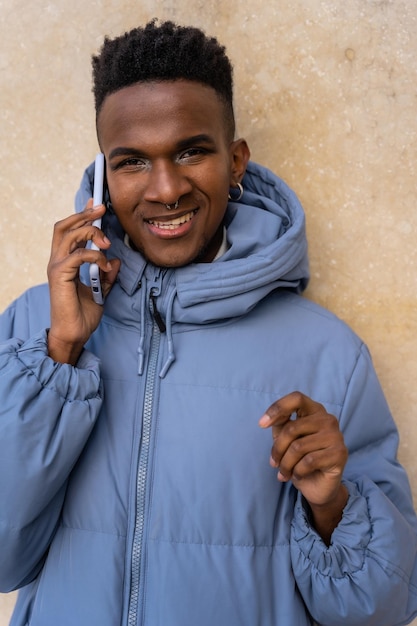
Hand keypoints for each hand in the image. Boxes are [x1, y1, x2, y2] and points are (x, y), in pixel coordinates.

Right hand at [47, 199, 119, 363]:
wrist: (74, 334)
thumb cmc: (82, 315)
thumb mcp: (101, 291)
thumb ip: (107, 275)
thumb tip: (117, 261)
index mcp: (64, 262)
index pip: (69, 231)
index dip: (81, 215)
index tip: (96, 204)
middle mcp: (57, 261)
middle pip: (64, 226)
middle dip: (84, 214)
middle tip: (101, 209)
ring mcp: (57, 267)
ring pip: (69, 235)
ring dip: (91, 233)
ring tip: (108, 243)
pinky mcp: (60, 275)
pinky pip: (79, 255)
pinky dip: (96, 256)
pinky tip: (105, 266)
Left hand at [259, 391, 347, 541]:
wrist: (318, 487)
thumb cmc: (300, 459)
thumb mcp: (286, 439)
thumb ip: (280, 424)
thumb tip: (267, 420)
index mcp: (314, 410)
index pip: (296, 398)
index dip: (277, 408)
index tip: (261, 424)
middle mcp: (328, 419)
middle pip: (292, 428)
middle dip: (277, 449)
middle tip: (273, 463)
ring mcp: (336, 435)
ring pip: (298, 447)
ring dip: (285, 464)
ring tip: (284, 473)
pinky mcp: (340, 454)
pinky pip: (308, 461)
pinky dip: (297, 471)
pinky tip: (298, 475)